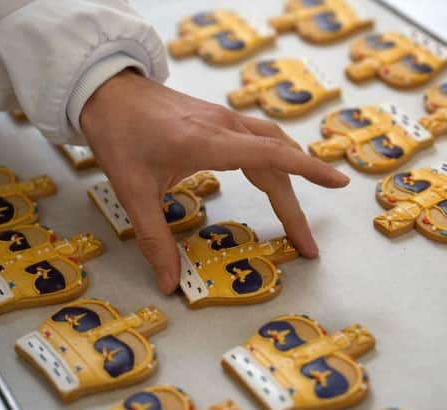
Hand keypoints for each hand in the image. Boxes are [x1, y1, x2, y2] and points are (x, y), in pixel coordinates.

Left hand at [80, 70, 348, 293]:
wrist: (107, 89)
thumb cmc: (118, 134)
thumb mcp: (131, 191)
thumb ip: (153, 238)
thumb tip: (170, 283)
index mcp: (208, 143)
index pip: (272, 156)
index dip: (309, 171)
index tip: (339, 183)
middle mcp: (225, 128)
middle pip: (277, 162)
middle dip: (296, 205)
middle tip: (306, 244)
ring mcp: (224, 119)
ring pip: (272, 146)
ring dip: (291, 177)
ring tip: (296, 214)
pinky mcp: (219, 119)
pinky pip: (260, 138)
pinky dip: (276, 159)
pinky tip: (273, 175)